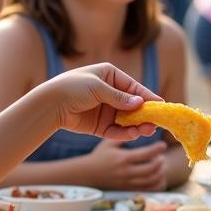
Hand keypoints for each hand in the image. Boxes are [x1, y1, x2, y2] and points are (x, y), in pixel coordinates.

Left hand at [45, 63, 162, 138]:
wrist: (48, 105)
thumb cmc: (72, 88)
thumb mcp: (98, 88)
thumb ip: (120, 97)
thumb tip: (141, 103)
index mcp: (110, 76)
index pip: (134, 88)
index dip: (148, 96)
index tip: (162, 105)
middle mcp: (110, 93)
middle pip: (134, 105)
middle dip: (145, 114)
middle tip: (156, 123)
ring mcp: (106, 110)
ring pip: (127, 120)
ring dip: (138, 125)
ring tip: (147, 130)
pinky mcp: (100, 126)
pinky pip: (116, 130)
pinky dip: (125, 133)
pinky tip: (133, 134)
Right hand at [87, 139, 167, 189]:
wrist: (88, 174)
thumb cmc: (100, 156)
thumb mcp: (109, 142)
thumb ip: (125, 135)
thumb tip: (141, 128)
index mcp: (123, 159)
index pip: (145, 154)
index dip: (157, 149)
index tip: (163, 144)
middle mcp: (126, 173)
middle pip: (151, 170)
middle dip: (160, 162)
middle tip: (162, 156)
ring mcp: (127, 184)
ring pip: (151, 182)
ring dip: (160, 173)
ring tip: (161, 165)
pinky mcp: (128, 190)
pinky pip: (148, 191)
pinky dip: (157, 184)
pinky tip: (158, 176)